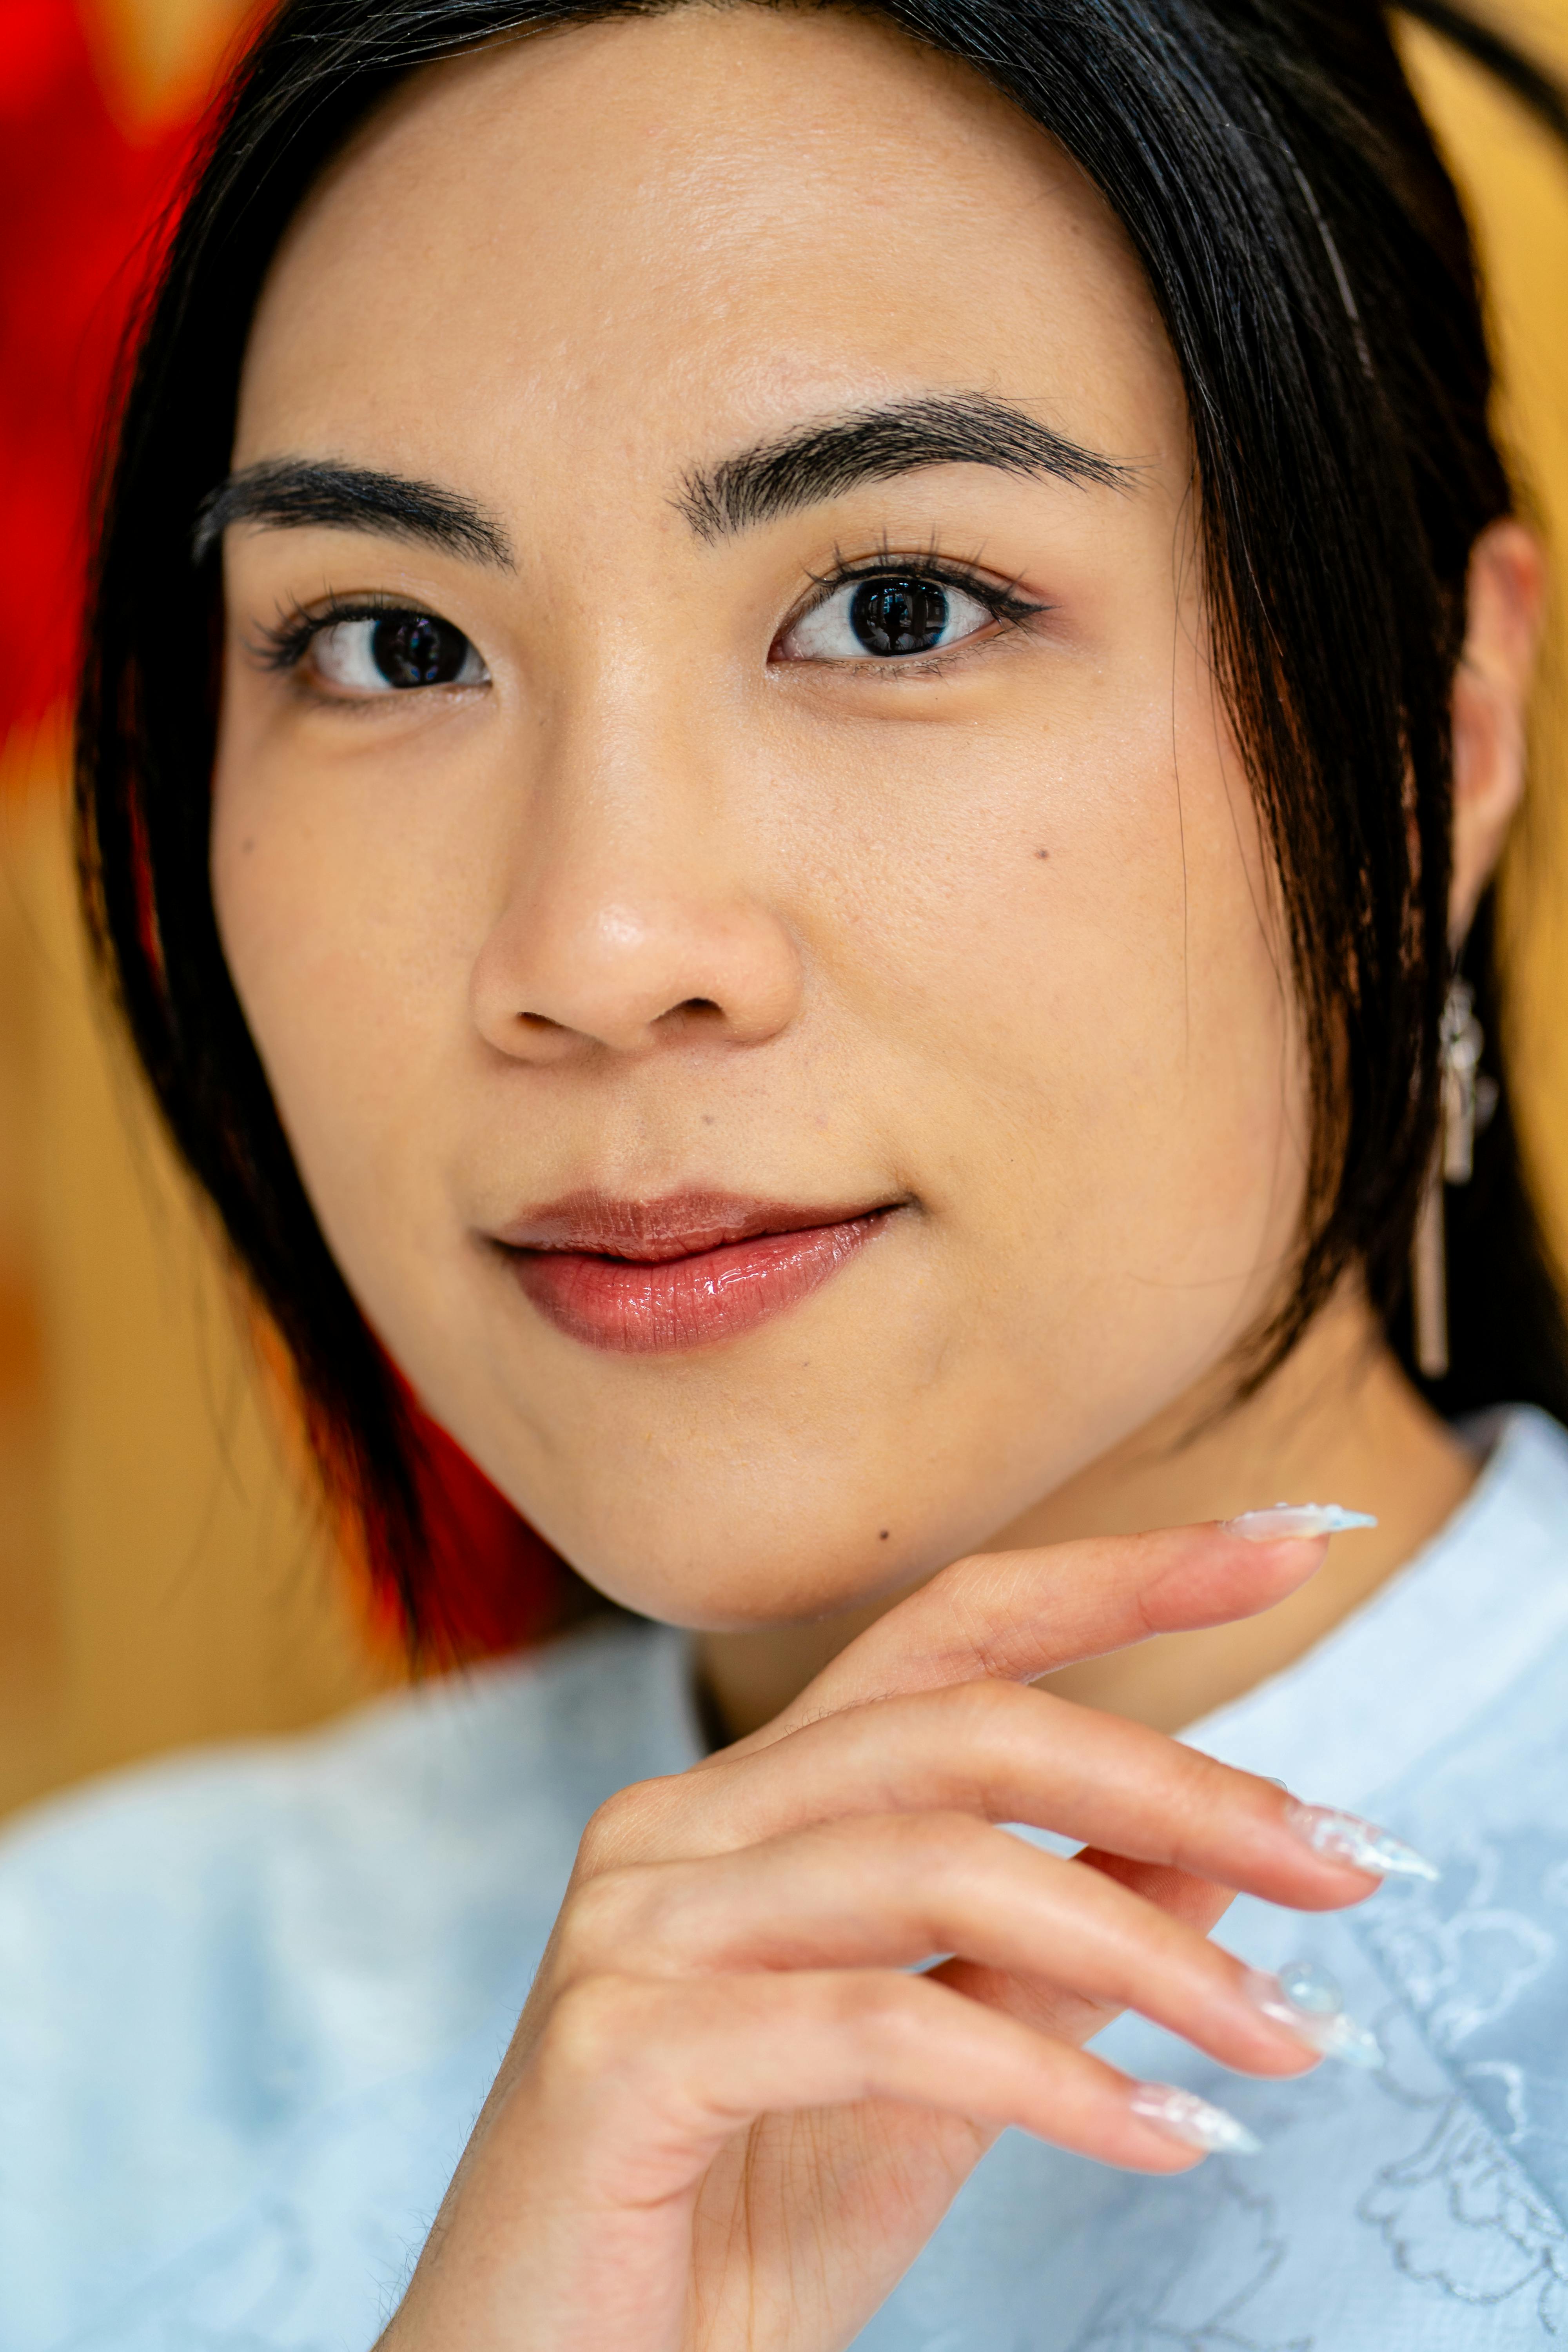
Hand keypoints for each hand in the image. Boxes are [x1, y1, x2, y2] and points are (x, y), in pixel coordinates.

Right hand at [383, 1523, 1384, 2351]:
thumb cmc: (730, 2230)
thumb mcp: (940, 2076)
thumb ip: (1050, 1950)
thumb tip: (1214, 1853)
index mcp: (748, 1806)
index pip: (949, 1635)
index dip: (1119, 1572)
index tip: (1289, 1538)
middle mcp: (680, 1826)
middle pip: (960, 1728)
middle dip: (1176, 1780)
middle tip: (1347, 1857)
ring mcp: (635, 1923)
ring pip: (932, 1863)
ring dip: (1146, 1952)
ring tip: (1283, 2038)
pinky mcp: (615, 2046)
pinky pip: (878, 2027)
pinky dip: (1046, 2078)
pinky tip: (1164, 2135)